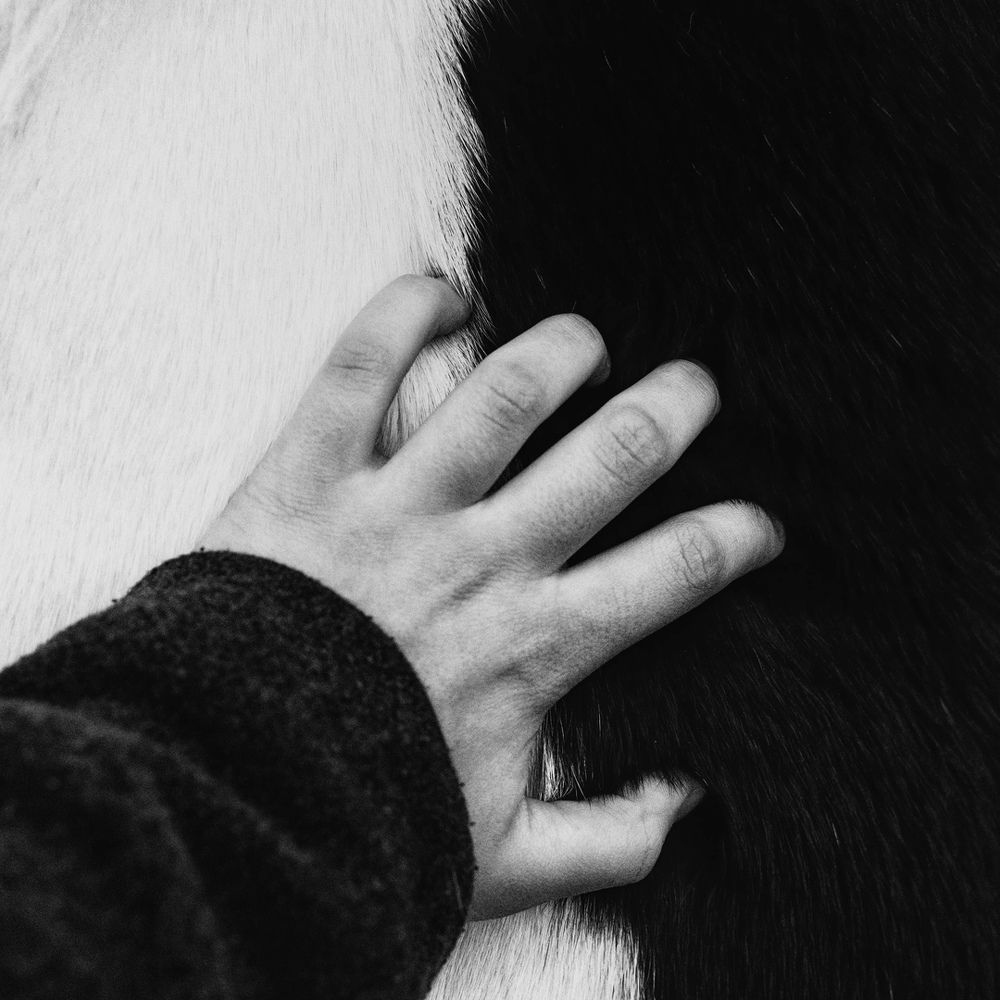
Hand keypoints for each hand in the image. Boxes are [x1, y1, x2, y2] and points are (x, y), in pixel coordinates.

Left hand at [199, 275, 783, 918]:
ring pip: (504, 394)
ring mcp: (398, 506)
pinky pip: (362, 367)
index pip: (670, 571)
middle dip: (672, 411)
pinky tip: (443, 294)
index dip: (731, 539)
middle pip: (611, 455)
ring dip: (562, 352)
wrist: (222, 788)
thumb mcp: (502, 856)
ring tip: (587, 342)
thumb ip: (609, 840)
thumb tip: (686, 802)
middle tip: (696, 390)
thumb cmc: (360, 812)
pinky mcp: (313, 472)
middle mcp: (481, 558)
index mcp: (535, 643)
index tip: (757, 525)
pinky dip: (405, 313)